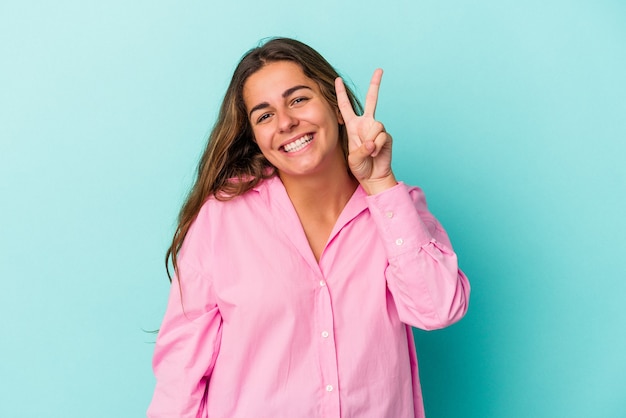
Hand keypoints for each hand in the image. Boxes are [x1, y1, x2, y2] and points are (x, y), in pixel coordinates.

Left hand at [335, 69, 396, 194]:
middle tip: (379, 69)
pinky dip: (377, 147)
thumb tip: (372, 143)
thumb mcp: (353, 158)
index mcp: (353, 125)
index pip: (345, 106)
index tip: (337, 80)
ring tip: (369, 152)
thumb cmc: (360, 166)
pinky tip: (375, 154)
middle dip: (375, 84)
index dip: (341, 93)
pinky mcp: (387, 137)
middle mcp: (366, 123)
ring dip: (371, 141)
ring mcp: (377, 129)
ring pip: (376, 126)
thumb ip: (360, 150)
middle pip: (371, 100)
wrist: (373, 176)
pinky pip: (382, 137)